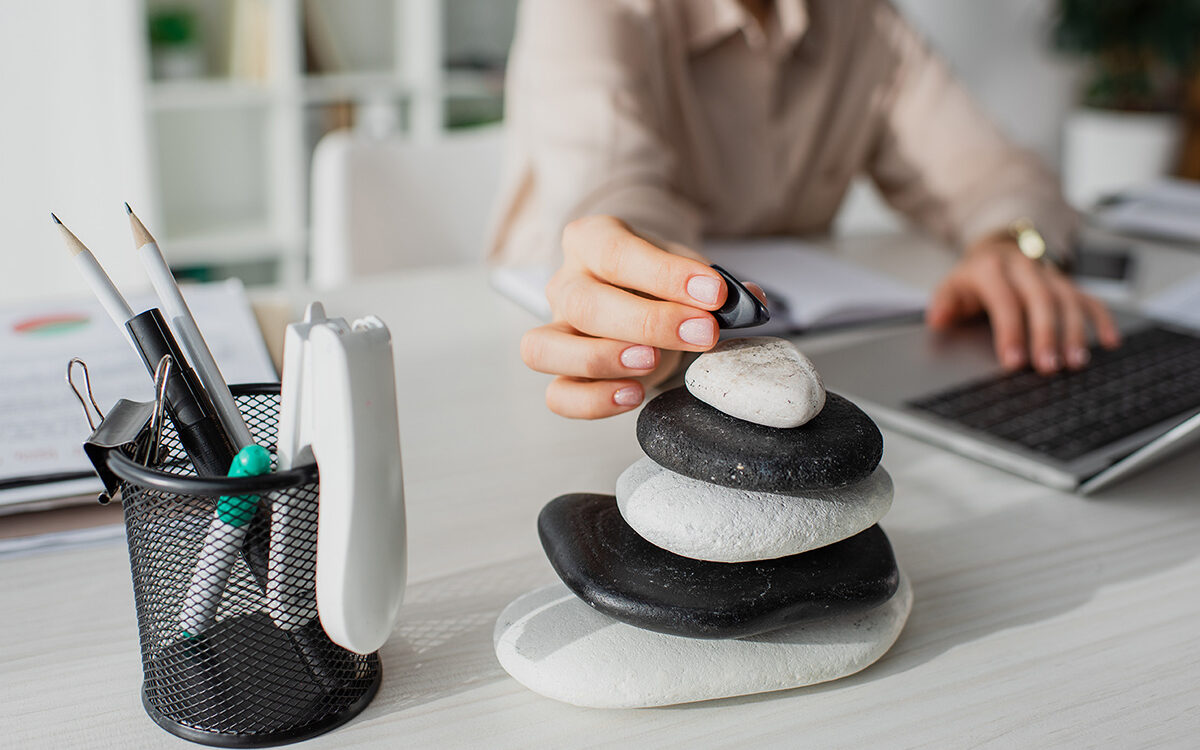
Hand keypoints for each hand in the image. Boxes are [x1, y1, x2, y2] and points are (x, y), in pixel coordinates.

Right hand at [521, 215, 726, 417]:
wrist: (638, 292)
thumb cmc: (660, 279)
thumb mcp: (685, 268)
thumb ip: (716, 285)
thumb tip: (750, 301)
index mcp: (591, 240)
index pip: (616, 253)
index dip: (666, 275)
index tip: (714, 293)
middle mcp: (565, 283)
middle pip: (585, 303)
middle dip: (649, 322)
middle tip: (702, 332)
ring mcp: (556, 329)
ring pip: (546, 348)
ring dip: (603, 359)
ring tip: (653, 362)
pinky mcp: (560, 373)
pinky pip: (557, 395)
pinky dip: (592, 401)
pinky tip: (632, 394)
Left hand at [926, 236, 1120, 373]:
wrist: (998, 248)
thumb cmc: (974, 278)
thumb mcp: (951, 286)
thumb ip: (943, 303)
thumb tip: (938, 319)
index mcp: (992, 269)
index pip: (1005, 301)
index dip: (1010, 332)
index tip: (1013, 362)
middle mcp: (1025, 268)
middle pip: (1041, 301)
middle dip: (1046, 336)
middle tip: (1048, 367)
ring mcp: (1049, 274)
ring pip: (1068, 300)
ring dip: (1075, 333)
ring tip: (1075, 363)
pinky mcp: (1067, 283)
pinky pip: (1089, 298)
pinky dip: (1102, 319)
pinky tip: (1110, 342)